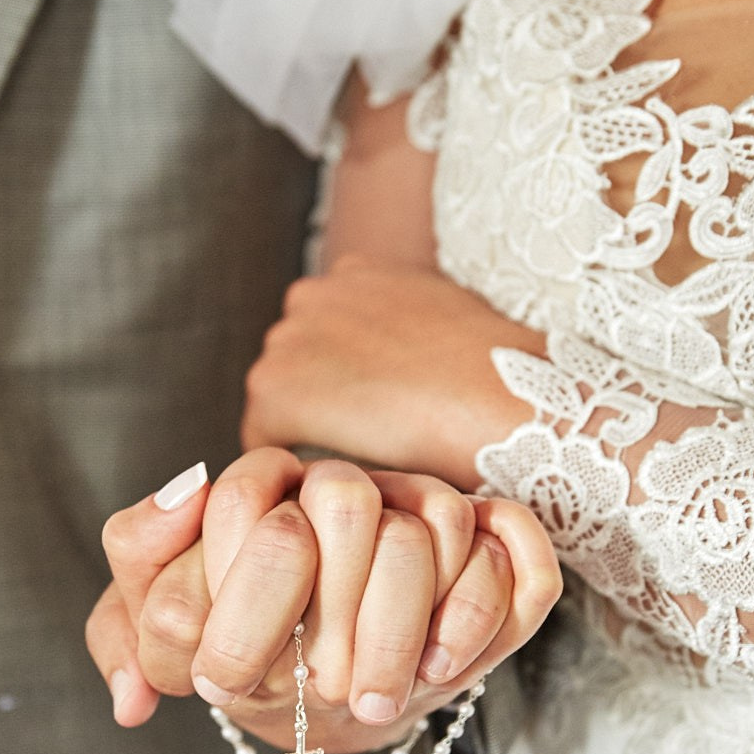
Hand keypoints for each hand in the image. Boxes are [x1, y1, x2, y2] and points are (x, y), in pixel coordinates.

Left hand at [86, 450, 560, 753]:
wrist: (321, 682)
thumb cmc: (243, 646)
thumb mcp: (166, 638)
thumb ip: (128, 637)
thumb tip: (132, 692)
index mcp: (255, 492)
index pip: (245, 497)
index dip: (240, 593)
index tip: (226, 681)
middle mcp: (338, 483)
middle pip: (341, 502)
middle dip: (325, 613)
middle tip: (312, 696)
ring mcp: (417, 502)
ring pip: (427, 526)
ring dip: (397, 628)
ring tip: (371, 702)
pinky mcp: (491, 537)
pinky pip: (508, 546)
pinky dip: (475, 612)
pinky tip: (438, 671)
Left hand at [241, 255, 547, 487]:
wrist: (491, 396)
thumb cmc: (491, 369)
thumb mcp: (451, 315)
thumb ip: (411, 322)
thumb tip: (413, 354)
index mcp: (355, 272)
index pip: (325, 326)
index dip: (342, 372)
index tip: (365, 405)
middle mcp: (312, 295)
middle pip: (294, 358)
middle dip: (319, 395)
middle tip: (356, 441)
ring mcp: (286, 339)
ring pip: (276, 396)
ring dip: (304, 429)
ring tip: (347, 463)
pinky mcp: (273, 388)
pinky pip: (262, 436)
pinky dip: (290, 463)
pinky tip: (327, 482)